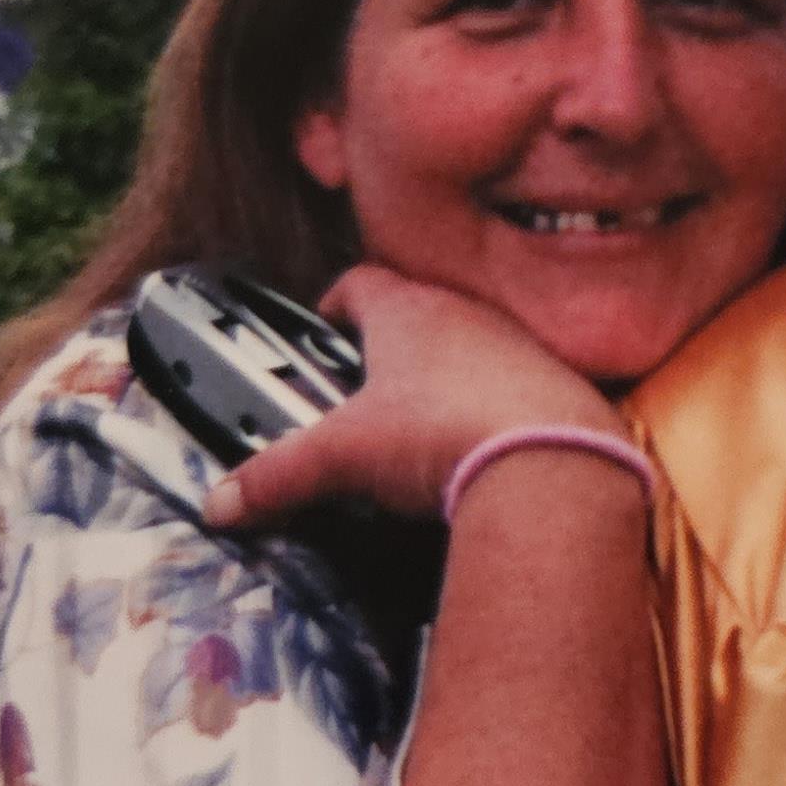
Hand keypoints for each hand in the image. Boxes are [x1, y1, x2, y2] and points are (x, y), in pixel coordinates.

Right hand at [204, 268, 619, 530]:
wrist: (557, 466)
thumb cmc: (444, 434)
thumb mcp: (342, 456)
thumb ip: (278, 475)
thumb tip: (221, 502)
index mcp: (409, 311)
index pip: (361, 282)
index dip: (336, 304)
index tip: (325, 329)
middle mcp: (470, 315)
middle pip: (421, 313)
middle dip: (393, 345)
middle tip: (366, 387)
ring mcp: (523, 348)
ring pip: (475, 347)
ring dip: (450, 376)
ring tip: (424, 426)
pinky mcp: (564, 388)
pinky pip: (521, 387)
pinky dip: (498, 409)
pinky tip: (485, 449)